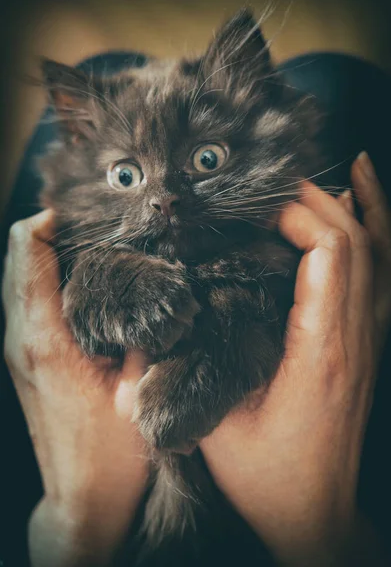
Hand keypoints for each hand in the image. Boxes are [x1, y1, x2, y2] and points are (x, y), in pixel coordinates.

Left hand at [2, 210, 148, 566]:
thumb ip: (144, 335)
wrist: (83, 497)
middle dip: (47, 229)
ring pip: (19, 278)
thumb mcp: (136, 390)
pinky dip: (43, 276)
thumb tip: (158, 291)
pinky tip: (77, 276)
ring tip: (86, 237)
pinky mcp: (26, 359)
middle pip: (17, 259)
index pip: (28, 255)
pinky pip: (26, 301)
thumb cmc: (109, 453)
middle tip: (90, 216)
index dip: (50, 222)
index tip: (84, 210)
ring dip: (43, 251)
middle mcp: (22, 337)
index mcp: (45, 338)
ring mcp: (19, 349)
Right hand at [200, 152, 390, 565]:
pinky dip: (379, 235)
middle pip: (356, 244)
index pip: (329, 256)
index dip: (297, 217)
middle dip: (319, 201)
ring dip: (358, 209)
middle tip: (277, 184)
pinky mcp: (364, 347)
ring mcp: (367, 343)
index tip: (258, 209)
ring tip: (344, 170)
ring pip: (380, 256)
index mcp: (320, 353)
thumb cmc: (269, 476)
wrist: (315, 514)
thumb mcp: (216, 423)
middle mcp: (353, 340)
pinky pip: (382, 278)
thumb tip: (162, 322)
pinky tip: (368, 209)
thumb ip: (191, 370)